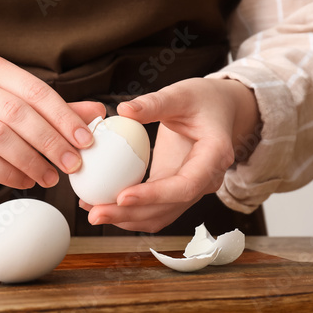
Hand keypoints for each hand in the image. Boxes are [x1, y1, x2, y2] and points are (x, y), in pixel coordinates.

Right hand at [0, 54, 105, 189]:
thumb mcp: (25, 114)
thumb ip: (59, 112)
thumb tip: (99, 112)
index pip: (35, 90)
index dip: (63, 116)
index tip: (86, 141)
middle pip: (17, 112)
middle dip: (50, 141)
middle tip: (73, 164)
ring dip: (31, 161)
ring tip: (50, 178)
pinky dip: (8, 173)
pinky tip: (25, 182)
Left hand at [80, 77, 260, 232]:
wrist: (219, 110)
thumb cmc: (203, 99)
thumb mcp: (180, 93)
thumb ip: (154, 103)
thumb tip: (123, 111)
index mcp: (214, 156)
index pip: (185, 185)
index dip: (154, 195)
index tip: (122, 196)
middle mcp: (206, 180)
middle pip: (169, 208)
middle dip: (130, 214)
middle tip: (95, 212)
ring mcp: (193, 189)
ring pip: (161, 215)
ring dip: (127, 218)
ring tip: (93, 211)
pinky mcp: (177, 191)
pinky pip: (155, 209)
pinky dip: (131, 212)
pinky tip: (104, 204)